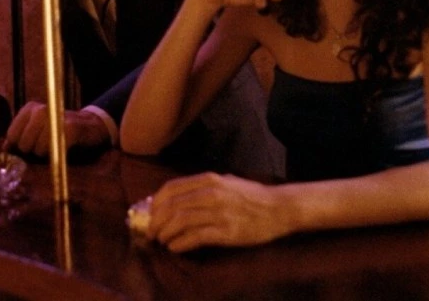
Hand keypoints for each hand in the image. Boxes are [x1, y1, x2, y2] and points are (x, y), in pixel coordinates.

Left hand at [4, 101, 110, 156]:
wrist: (90, 126)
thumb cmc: (59, 131)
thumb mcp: (37, 130)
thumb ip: (21, 137)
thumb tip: (5, 147)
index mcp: (30, 108)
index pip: (12, 136)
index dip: (20, 147)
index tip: (32, 146)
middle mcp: (41, 109)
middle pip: (24, 144)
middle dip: (32, 151)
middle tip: (45, 147)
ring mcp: (55, 116)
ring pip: (37, 148)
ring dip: (45, 154)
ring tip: (54, 147)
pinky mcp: (70, 127)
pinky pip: (54, 149)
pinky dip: (57, 154)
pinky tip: (63, 148)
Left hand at [146, 172, 290, 251]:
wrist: (279, 208)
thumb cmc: (250, 195)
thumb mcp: (224, 182)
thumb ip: (200, 187)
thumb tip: (173, 199)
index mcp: (208, 180)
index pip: (171, 189)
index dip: (155, 203)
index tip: (150, 214)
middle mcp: (210, 193)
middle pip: (172, 207)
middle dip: (156, 221)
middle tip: (151, 232)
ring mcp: (219, 212)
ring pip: (180, 222)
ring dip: (166, 234)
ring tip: (162, 241)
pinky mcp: (226, 231)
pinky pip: (195, 237)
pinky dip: (180, 244)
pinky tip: (175, 247)